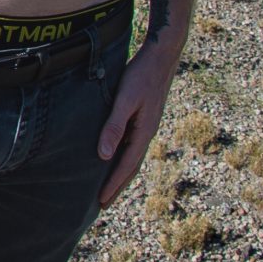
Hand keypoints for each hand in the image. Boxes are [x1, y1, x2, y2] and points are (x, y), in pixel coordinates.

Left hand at [93, 49, 177, 208]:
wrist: (161, 56)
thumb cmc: (141, 75)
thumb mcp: (125, 99)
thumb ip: (114, 126)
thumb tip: (104, 155)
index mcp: (144, 133)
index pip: (126, 166)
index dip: (113, 185)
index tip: (101, 202)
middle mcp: (147, 133)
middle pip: (132, 167)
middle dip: (118, 186)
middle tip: (103, 204)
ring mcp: (147, 126)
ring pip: (133, 157)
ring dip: (121, 174)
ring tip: (108, 187)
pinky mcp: (144, 118)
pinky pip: (133, 145)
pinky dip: (124, 157)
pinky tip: (114, 157)